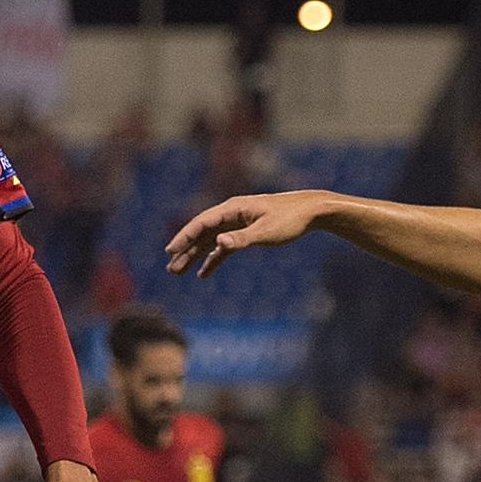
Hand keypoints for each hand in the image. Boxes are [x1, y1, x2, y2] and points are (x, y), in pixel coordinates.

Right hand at [164, 190, 338, 278]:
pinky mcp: (245, 232)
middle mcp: (231, 214)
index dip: (184, 237)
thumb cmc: (290, 219)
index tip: (170, 251)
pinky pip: (223, 246)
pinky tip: (204, 272)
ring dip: (194, 255)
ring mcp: (237, 223)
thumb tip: (219, 243)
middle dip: (185, 250)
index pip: (202, 223)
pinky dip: (213, 258)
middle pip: (201, 232)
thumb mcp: (266, 232)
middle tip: (170, 268)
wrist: (310, 212)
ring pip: (209, 240)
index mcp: (233, 208)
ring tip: (178, 271)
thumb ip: (241, 239)